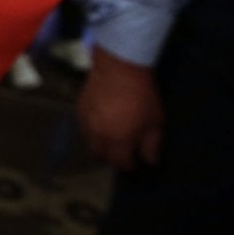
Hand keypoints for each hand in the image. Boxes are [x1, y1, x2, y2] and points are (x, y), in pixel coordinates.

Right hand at [77, 46, 162, 170]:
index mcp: (118, 141)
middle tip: (122, 153)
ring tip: (111, 139)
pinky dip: (92, 131)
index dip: (129, 165)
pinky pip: (84, 128)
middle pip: (100, 156)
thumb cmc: (141, 95)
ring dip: (100, 145)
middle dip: (111, 158)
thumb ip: (151, 145)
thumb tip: (149, 160)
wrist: (119, 68)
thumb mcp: (155, 121)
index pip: (120, 163)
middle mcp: (98, 136)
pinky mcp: (80, 110)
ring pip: (89, 143)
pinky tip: (101, 123)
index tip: (135, 162)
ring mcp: (86, 123)